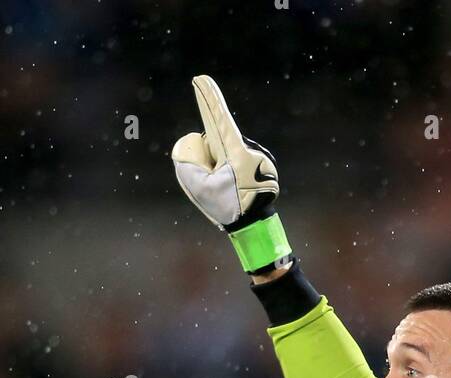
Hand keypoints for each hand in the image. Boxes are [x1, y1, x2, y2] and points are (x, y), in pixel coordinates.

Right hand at [172, 75, 291, 273]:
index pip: (219, 119)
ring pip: (227, 152)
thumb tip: (194, 147)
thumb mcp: (200, 189)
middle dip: (211, 159)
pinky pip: (237, 159)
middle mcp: (250, 149)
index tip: (201, 79)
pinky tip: (236, 187)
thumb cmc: (229, 208)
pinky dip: (231, 170)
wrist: (255, 224)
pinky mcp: (262, 161)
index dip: (209, 99)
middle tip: (218, 182)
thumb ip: (187, 166)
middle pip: (218, 142)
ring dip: (221, 165)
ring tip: (229, 188)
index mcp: (237, 154)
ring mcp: (258, 155)